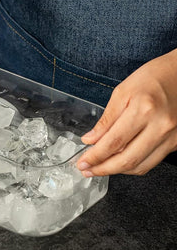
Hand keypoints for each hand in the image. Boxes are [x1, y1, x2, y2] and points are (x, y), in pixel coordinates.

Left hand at [76, 49, 176, 176]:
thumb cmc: (153, 77)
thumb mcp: (122, 92)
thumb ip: (106, 119)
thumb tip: (90, 139)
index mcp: (143, 110)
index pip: (114, 142)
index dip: (95, 156)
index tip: (82, 162)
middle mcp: (160, 126)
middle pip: (127, 159)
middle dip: (103, 169)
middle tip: (87, 170)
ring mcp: (171, 137)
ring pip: (140, 166)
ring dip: (117, 171)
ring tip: (99, 168)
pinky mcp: (176, 142)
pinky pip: (151, 162)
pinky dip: (133, 166)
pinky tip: (118, 163)